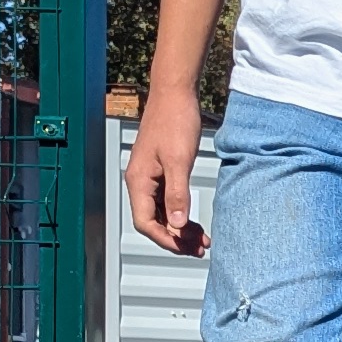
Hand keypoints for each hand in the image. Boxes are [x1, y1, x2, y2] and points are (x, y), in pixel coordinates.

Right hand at [127, 108, 207, 255]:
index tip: (187, 247)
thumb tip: (177, 224)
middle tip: (201, 248)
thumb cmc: (175, 120)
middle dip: (176, 237)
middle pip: (154, 221)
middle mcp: (140, 182)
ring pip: (162, 213)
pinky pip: (167, 200)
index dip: (165, 239)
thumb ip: (178, 193)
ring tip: (202, 239)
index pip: (145, 222)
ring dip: (180, 228)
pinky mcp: (160, 171)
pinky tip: (194, 220)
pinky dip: (181, 212)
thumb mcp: (179, 160)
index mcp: (138, 181)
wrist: (175, 93)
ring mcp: (150, 177)